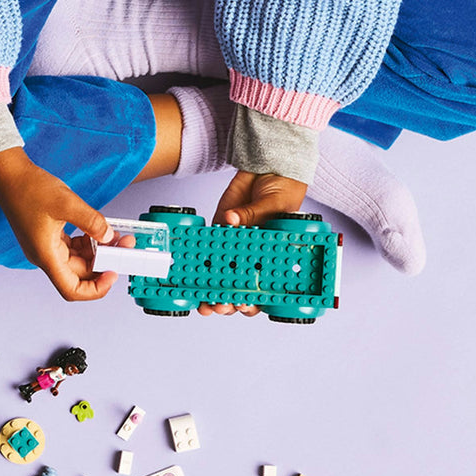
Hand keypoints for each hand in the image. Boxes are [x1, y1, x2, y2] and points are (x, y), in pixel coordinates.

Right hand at [0, 148, 116, 301]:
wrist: (10, 175)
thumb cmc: (29, 189)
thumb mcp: (67, 203)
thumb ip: (92, 222)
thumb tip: (108, 237)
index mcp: (46, 255)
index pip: (72, 290)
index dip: (95, 289)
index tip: (112, 273)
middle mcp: (45, 256)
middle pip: (79, 274)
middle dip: (103, 262)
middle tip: (123, 246)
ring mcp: (46, 247)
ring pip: (77, 260)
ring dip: (97, 252)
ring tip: (114, 236)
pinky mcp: (48, 237)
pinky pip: (71, 248)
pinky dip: (87, 243)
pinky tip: (97, 231)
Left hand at [198, 170, 307, 316]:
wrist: (269, 169)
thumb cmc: (284, 188)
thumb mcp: (275, 203)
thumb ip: (253, 213)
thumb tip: (230, 220)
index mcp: (274, 254)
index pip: (266, 285)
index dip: (255, 299)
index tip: (244, 306)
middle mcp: (254, 253)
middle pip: (241, 286)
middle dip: (229, 301)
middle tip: (219, 307)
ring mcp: (235, 244)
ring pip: (222, 275)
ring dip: (212, 291)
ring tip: (203, 303)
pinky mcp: (221, 229)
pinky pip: (208, 250)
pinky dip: (199, 264)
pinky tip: (192, 276)